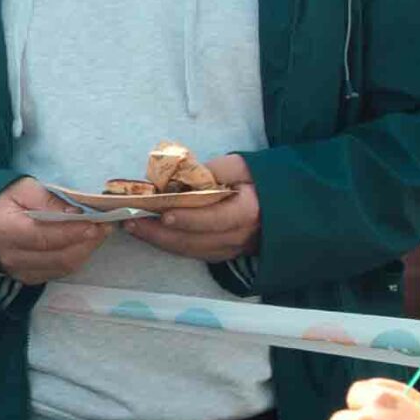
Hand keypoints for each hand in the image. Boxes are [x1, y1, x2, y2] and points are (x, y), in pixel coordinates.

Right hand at [0, 179, 106, 283]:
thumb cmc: (2, 201)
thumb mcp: (22, 188)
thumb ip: (48, 199)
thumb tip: (76, 211)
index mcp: (6, 230)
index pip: (46, 237)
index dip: (73, 232)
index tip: (96, 222)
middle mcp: (12, 257)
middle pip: (60, 257)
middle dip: (88, 242)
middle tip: (106, 225)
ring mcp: (20, 272)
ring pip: (63, 267)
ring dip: (86, 250)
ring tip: (98, 232)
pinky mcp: (28, 278)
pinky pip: (59, 272)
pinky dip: (76, 257)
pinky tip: (83, 243)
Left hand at [132, 159, 260, 265]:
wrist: (288, 206)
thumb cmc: (263, 180)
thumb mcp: (243, 165)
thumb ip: (214, 169)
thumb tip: (181, 177)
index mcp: (247, 212)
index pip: (214, 219)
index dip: (188, 218)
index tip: (163, 213)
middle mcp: (239, 237)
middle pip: (194, 241)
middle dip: (159, 233)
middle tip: (131, 222)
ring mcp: (231, 250)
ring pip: (191, 250)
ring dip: (160, 241)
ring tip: (134, 228)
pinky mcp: (224, 254)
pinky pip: (195, 253)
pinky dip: (172, 245)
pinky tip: (152, 236)